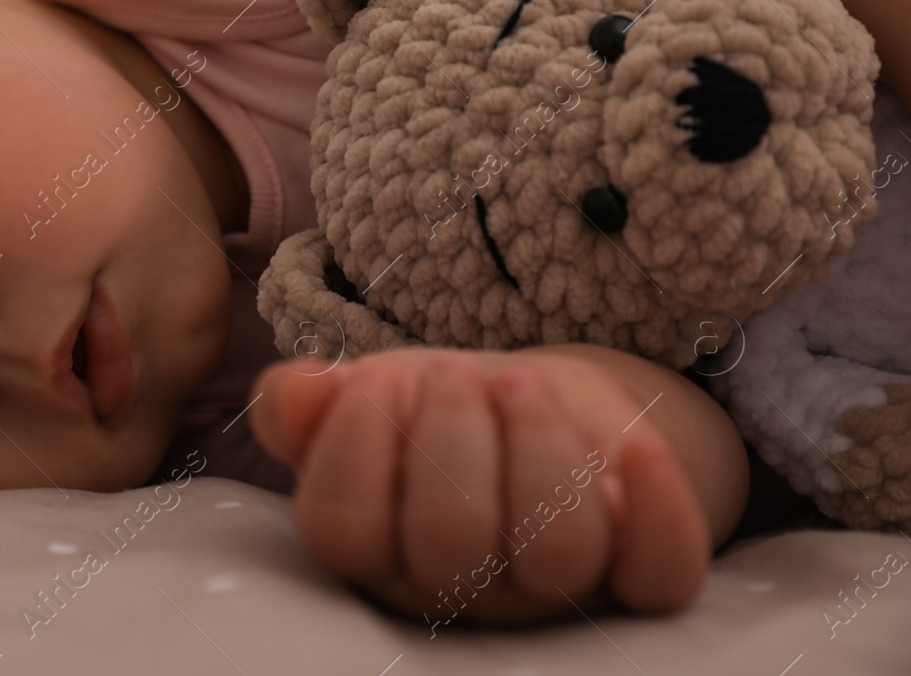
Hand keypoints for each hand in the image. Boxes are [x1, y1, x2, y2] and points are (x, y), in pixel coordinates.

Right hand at [249, 347, 711, 625]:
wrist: (529, 416)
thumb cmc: (427, 416)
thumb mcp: (361, 398)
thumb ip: (306, 404)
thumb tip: (299, 389)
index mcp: (376, 548)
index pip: (342, 531)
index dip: (353, 450)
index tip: (375, 381)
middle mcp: (459, 588)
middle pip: (450, 544)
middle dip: (450, 435)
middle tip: (457, 371)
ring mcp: (552, 591)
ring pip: (558, 553)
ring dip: (541, 449)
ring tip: (520, 381)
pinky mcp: (637, 576)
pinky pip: (662, 577)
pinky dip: (661, 510)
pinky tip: (634, 447)